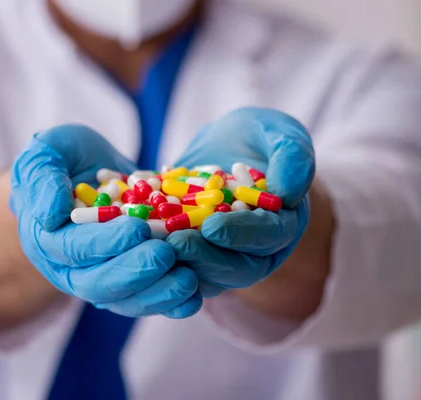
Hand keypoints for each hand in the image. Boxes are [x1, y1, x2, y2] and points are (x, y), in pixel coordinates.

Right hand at [11, 124, 201, 317]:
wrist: (87, 172)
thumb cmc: (63, 159)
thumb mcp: (46, 154)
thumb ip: (43, 178)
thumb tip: (50, 214)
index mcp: (47, 241)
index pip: (74, 249)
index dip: (106, 242)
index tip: (137, 229)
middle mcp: (70, 270)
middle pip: (100, 284)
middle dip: (135, 272)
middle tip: (166, 254)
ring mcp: (101, 280)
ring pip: (126, 301)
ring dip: (158, 293)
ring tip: (188, 278)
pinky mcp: (129, 283)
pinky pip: (148, 300)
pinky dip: (171, 302)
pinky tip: (195, 295)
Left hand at [166, 108, 314, 297]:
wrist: (225, 147)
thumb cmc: (258, 137)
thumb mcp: (278, 132)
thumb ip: (290, 155)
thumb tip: (289, 192)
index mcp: (282, 224)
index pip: (266, 237)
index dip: (240, 234)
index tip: (211, 226)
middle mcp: (254, 250)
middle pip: (234, 268)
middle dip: (203, 257)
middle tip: (173, 243)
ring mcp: (221, 256)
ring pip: (202, 273)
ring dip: (175, 263)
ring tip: (148, 245)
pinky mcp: (191, 254)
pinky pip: (175, 264)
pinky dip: (153, 255)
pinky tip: (130, 239)